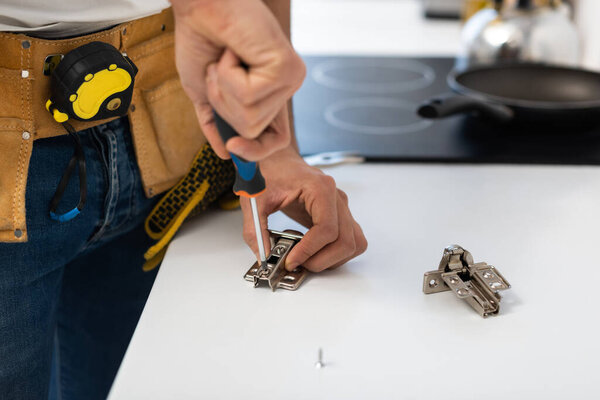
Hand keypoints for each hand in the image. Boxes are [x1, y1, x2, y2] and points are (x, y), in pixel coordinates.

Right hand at [171, 0, 305, 160]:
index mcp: (269, 94)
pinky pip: (249, 96)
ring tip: (225, 59)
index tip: (232, 150)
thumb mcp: (204, 92)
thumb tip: (227, 154)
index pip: (277, 139)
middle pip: (253, 131)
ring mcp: (289, 79)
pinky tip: (233, 52)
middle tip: (217, 71)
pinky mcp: (286, 68)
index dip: (256, 152)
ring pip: (250, 119)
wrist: (199, 6)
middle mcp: (284, 87)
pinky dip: (228, 75)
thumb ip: (216, 123)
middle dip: (223, 106)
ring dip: (223, 88)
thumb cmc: (201, 40)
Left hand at [240, 147, 367, 271]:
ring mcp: (342, 207)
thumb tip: (264, 258)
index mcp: (320, 189)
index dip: (310, 251)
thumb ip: (255, 231)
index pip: (327, 229)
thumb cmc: (270, 173)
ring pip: (354, 243)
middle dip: (322, 260)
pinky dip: (337, 254)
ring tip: (307, 260)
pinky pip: (351, 240)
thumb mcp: (254, 201)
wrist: (278, 159)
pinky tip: (315, 252)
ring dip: (333, 260)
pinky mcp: (340, 216)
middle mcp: (337, 198)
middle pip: (345, 241)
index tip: (290, 261)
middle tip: (298, 264)